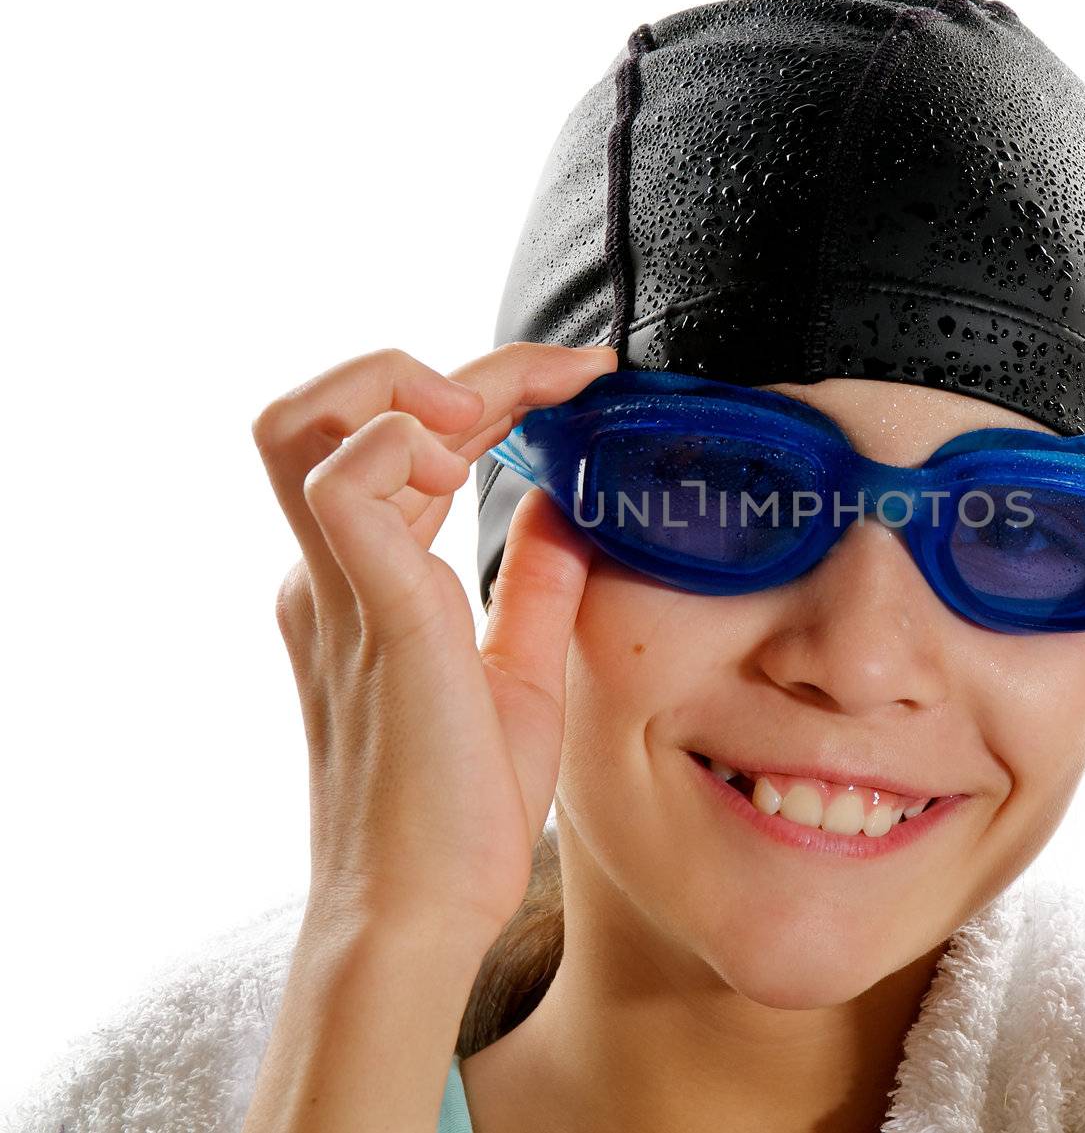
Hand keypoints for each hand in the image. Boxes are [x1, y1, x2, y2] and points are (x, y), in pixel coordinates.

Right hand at [252, 341, 615, 944]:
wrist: (420, 911)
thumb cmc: (460, 807)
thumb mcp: (518, 671)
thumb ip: (533, 584)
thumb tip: (561, 503)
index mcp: (367, 581)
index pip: (402, 439)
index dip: (490, 386)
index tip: (585, 379)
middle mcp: (332, 572)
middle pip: (334, 406)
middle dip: (451, 365)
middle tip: (562, 379)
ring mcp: (334, 590)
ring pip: (306, 423)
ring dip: (403, 389)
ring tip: (493, 425)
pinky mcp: (365, 615)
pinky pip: (343, 487)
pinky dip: (400, 447)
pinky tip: (471, 469)